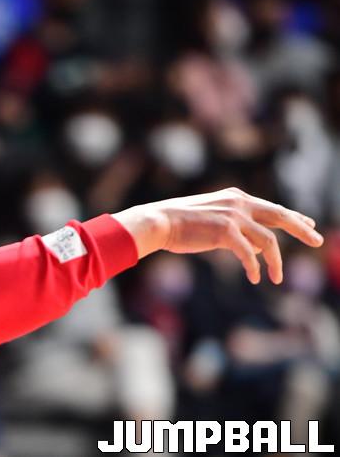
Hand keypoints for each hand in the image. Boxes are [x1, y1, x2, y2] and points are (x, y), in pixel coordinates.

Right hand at [112, 187, 322, 283]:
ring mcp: (233, 216)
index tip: (307, 223)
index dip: (292, 216)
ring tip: (277, 278)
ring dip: (275, 262)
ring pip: (268, 241)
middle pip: (280, 215)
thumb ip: (238, 229)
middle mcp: (238, 202)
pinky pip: (248, 254)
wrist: (158, 223)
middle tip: (317, 240)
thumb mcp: (213, 221)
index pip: (271, 207)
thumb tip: (258, 247)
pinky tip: (255, 277)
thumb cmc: (180, 224)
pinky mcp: (225, 231)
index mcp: (235, 197)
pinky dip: (254, 267)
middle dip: (301, 229)